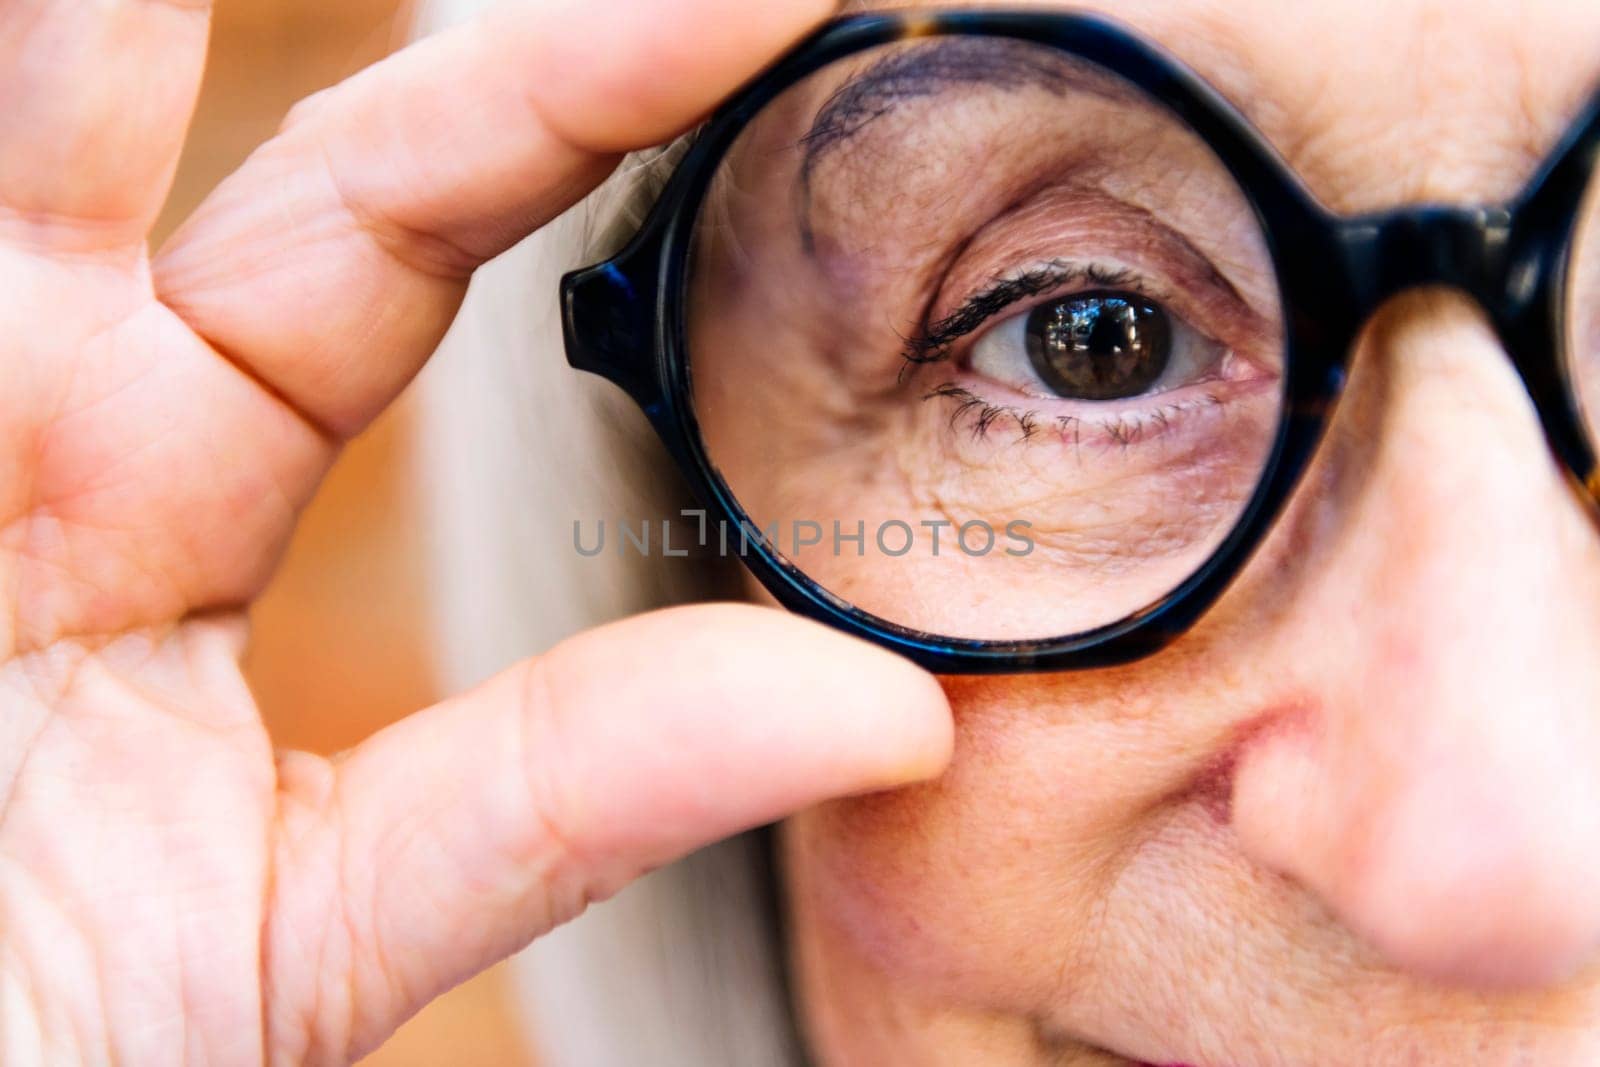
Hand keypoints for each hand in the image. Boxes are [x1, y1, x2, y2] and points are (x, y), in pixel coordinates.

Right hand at [0, 0, 952, 1061]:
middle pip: (202, 112)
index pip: (399, 228)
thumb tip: (891, 716)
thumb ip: (562, 798)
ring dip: (101, 13)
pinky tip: (45, 38)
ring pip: (17, 113)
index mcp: (177, 501)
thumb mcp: (310, 929)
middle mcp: (35, 413)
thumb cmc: (25, 1056)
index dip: (574, 97)